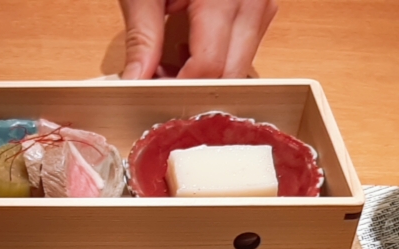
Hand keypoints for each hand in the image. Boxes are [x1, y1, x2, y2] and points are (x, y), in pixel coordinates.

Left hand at [119, 0, 276, 79]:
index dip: (178, 86)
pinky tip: (189, 45)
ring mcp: (263, 5)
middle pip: (231, 72)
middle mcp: (252, 2)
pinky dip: (218, 58)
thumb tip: (135, 80)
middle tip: (158, 80)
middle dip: (193, 86)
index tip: (150, 89)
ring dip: (206, 75)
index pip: (208, 65)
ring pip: (241, 66)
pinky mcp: (263, 7)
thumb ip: (142, 38)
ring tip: (170, 60)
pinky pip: (245, 49)